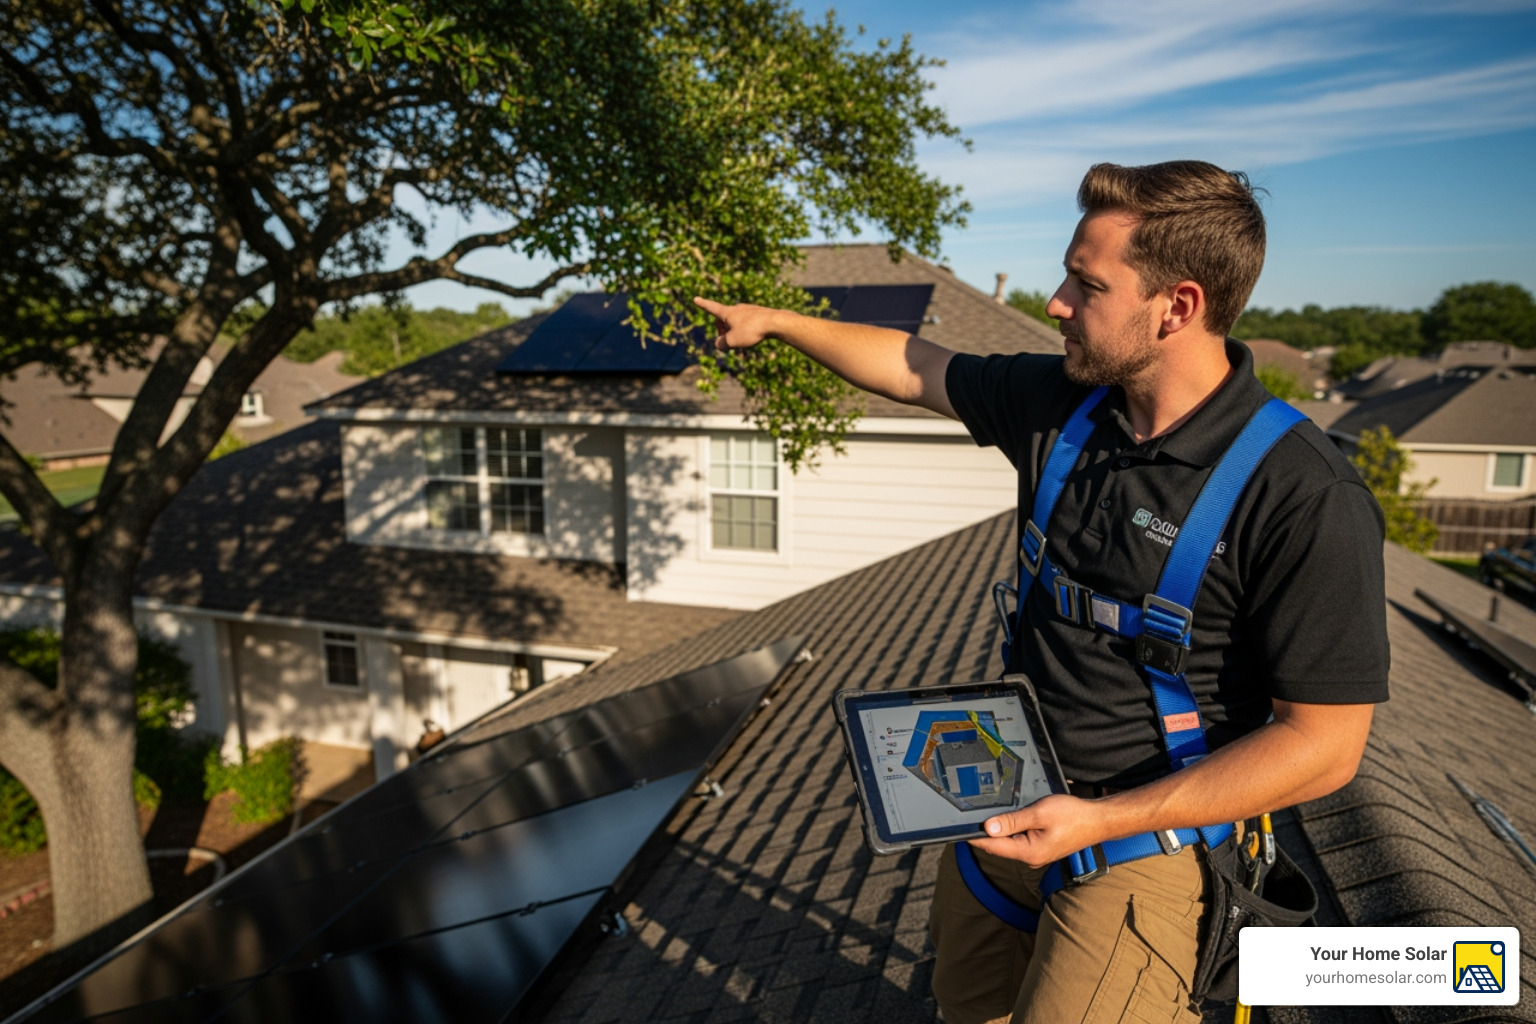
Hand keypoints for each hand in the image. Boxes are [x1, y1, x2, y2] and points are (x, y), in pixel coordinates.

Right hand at [692, 296, 783, 351]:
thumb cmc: (752, 331)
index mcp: (728, 312)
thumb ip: (721, 344)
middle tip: (729, 342)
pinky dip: (747, 331)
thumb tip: (720, 344)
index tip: (696, 299)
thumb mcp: (732, 342)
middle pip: (724, 320)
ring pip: (737, 323)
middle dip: (723, 331)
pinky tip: (756, 336)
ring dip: (736, 332)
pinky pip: (748, 324)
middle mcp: (737, 308)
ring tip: (745, 340)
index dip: (703, 305)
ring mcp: (749, 310)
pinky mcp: (759, 314)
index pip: (712, 308)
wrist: (776, 323)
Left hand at [966, 794, 1106, 867]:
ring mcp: (1036, 854)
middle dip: (985, 831)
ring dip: (1000, 830)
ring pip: (1009, 842)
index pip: (992, 846)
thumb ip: (1012, 821)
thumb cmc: (1073, 816)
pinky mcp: (1041, 848)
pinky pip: (1020, 840)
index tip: (958, 830)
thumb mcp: (1039, 814)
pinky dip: (1012, 829)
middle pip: (999, 845)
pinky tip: (1010, 819)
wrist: (1098, 821)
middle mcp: (1031, 858)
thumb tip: (988, 827)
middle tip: (969, 816)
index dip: (974, 837)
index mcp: (1029, 852)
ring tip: (988, 815)